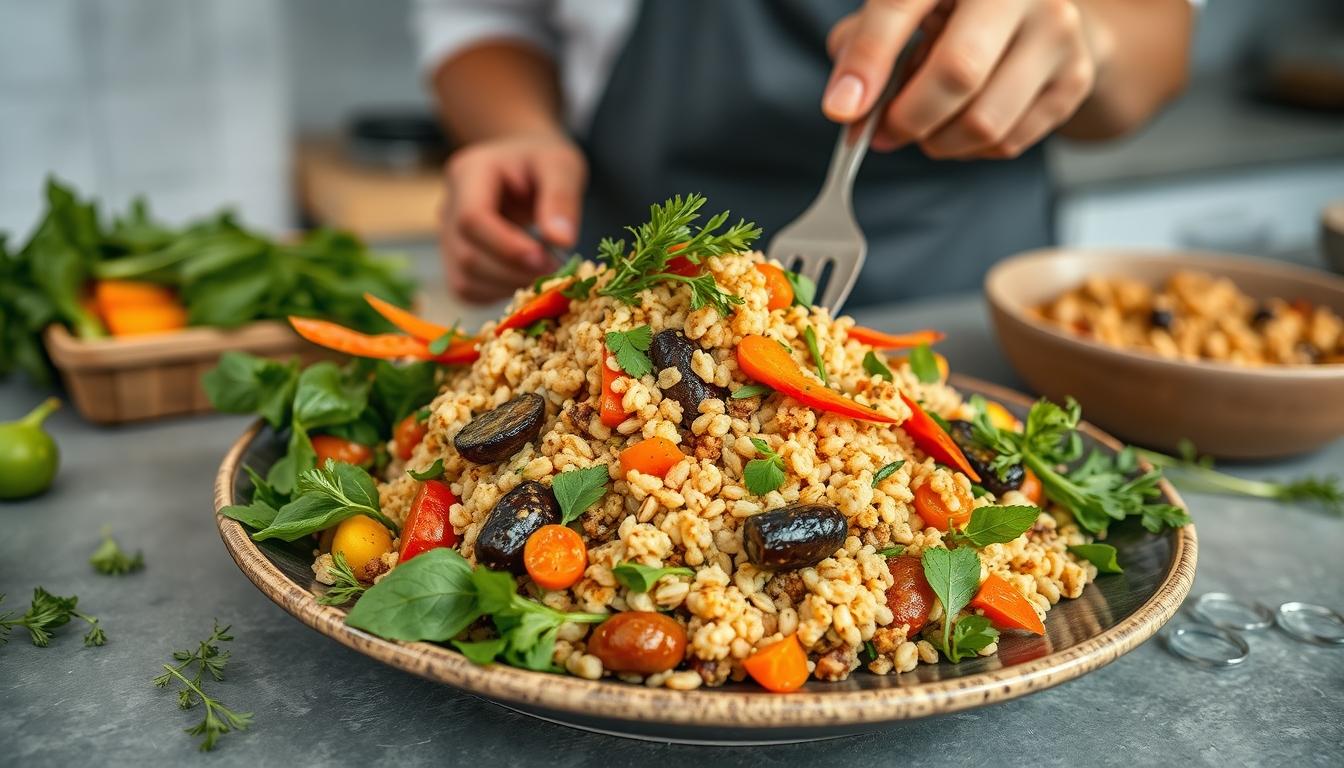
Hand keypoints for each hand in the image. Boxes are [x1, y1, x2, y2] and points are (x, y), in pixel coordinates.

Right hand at [439, 133, 586, 302]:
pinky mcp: (454, 260)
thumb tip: (562, 241)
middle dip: (514, 271)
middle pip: (467, 255)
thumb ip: (561, 199)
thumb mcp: (560, 166)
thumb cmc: (541, 161)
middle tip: (556, 272)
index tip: (546, 260)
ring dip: (508, 287)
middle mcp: (448, 206)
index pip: (472, 219)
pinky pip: (467, 290)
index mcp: (468, 173)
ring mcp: (446, 236)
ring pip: (464, 279)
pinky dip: (498, 294)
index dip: (507, 247)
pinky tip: (524, 278)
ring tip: (544, 275)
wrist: (523, 165)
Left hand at [824, 0, 1099, 158]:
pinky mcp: (1074, 76)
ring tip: (925, 127)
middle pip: (958, 73)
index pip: (902, 7)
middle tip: (884, 133)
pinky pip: (1007, 142)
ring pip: (984, 121)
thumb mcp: (906, 7)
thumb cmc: (954, 10)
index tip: (842, 110)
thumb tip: (847, 103)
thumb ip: (863, 43)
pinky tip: (961, 124)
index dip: (868, 61)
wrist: (1037, 10)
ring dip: (938, 142)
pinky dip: (969, 149)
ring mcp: (1055, 30)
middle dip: (908, 118)